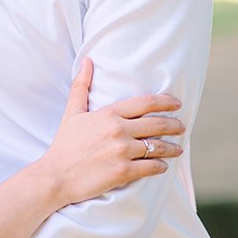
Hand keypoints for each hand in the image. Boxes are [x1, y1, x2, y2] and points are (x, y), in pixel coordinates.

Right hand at [40, 58, 184, 204]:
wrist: (56, 176)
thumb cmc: (64, 145)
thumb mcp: (72, 113)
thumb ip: (81, 86)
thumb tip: (88, 61)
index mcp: (109, 114)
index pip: (146, 103)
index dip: (166, 102)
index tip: (177, 104)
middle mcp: (119, 130)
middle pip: (158, 124)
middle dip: (175, 125)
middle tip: (181, 127)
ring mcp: (123, 152)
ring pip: (158, 147)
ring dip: (172, 148)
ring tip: (178, 149)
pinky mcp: (124, 172)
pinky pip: (152, 167)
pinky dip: (161, 166)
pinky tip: (164, 166)